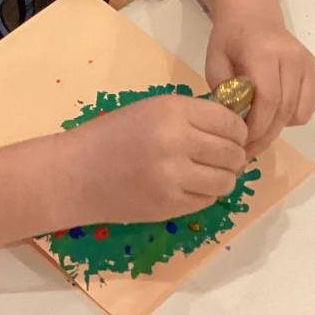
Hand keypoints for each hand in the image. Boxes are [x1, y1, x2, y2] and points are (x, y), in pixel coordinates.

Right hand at [72, 94, 248, 221]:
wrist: (75, 174)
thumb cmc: (113, 135)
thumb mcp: (153, 109)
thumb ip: (191, 115)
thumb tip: (233, 127)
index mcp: (173, 112)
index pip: (229, 122)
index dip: (238, 130)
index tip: (234, 135)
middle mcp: (177, 143)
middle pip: (233, 153)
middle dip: (236, 156)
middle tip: (227, 157)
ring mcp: (174, 178)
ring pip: (226, 181)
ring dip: (225, 178)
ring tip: (212, 173)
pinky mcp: (169, 206)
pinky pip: (207, 201)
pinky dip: (206, 194)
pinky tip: (191, 186)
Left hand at [205, 18, 314, 157]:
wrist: (254, 16)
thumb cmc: (230, 40)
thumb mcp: (215, 64)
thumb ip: (225, 94)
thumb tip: (236, 127)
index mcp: (264, 52)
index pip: (268, 99)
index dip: (256, 127)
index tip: (240, 142)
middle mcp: (292, 57)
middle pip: (284, 110)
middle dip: (265, 135)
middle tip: (247, 149)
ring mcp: (308, 64)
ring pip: (299, 113)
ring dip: (278, 128)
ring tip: (259, 125)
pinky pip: (308, 109)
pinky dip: (292, 118)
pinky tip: (275, 111)